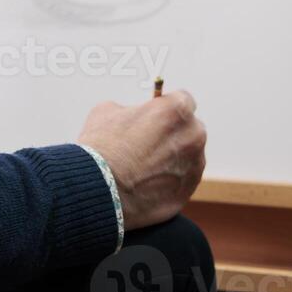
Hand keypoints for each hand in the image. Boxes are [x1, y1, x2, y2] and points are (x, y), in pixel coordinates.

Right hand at [77, 91, 206, 231]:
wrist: (98, 188)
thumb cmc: (101, 145)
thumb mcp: (109, 111)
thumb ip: (132, 110)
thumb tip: (135, 117)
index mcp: (177, 109)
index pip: (183, 100)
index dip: (167, 108)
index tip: (157, 116)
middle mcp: (192, 135)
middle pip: (190, 129)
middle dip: (174, 133)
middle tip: (150, 142)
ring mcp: (193, 165)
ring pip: (189, 157)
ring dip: (174, 158)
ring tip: (145, 167)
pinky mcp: (188, 190)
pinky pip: (183, 180)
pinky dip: (170, 181)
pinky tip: (148, 183)